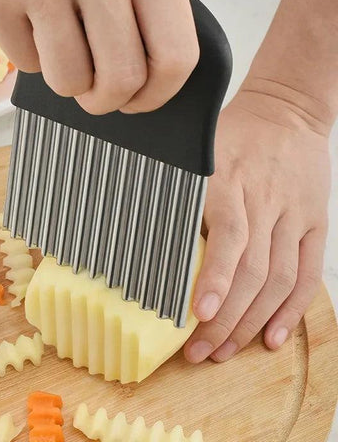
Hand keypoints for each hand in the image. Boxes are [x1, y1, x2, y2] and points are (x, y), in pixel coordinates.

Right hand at [0, 0, 198, 113]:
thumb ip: (140, 5)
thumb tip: (141, 82)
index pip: (174, 55)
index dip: (158, 94)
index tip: (139, 100)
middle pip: (121, 80)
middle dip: (106, 101)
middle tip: (95, 93)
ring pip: (69, 82)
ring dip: (66, 80)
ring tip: (60, 48)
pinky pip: (25, 64)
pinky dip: (28, 55)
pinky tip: (27, 22)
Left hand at [184, 79, 330, 362]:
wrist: (288, 107)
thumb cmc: (234, 131)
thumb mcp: (198, 150)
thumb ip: (179, 190)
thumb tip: (145, 229)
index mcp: (229, 181)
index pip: (227, 236)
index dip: (214, 278)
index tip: (197, 314)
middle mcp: (264, 202)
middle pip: (251, 271)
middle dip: (226, 317)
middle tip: (199, 350)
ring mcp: (293, 215)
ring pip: (277, 280)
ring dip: (252, 321)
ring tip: (227, 350)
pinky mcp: (314, 222)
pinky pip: (306, 273)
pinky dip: (292, 309)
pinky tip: (274, 337)